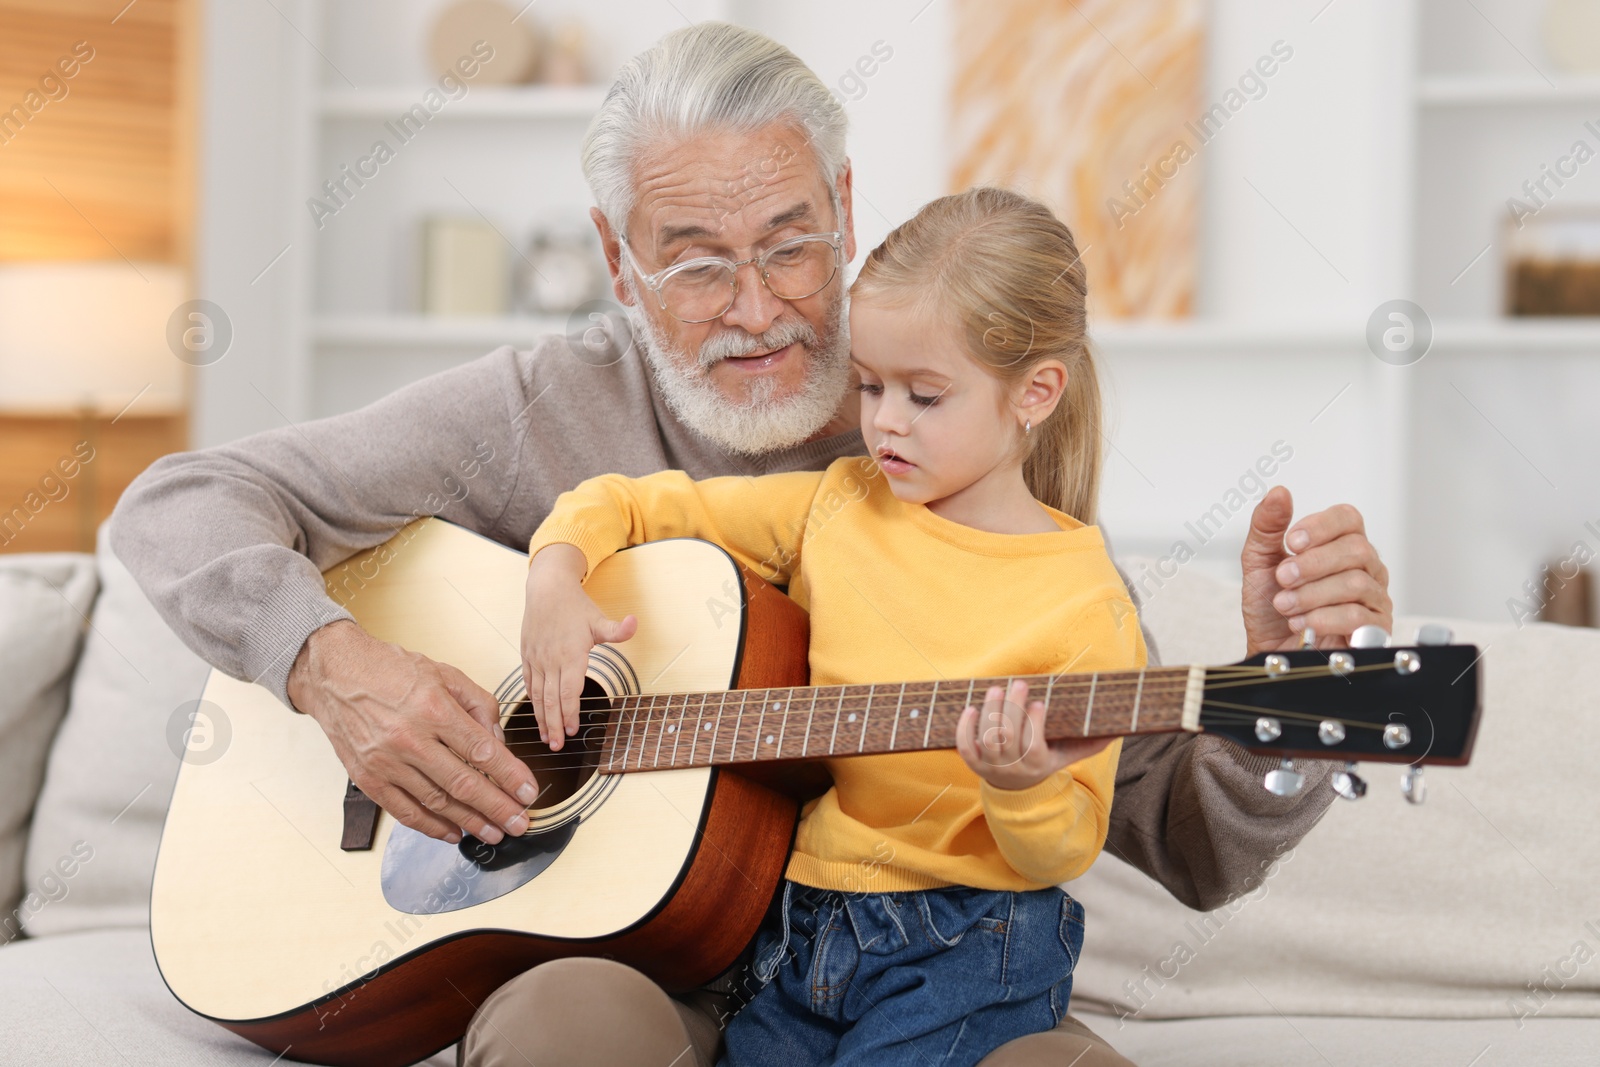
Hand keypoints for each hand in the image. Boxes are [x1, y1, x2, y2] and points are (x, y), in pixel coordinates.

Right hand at [286, 619, 538, 845]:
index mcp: (433, 709)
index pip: (482, 751)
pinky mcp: (368, 778)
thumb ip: (478, 704)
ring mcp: (386, 762)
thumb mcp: (443, 673)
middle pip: (463, 783)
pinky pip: (404, 811)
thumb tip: (498, 740)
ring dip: (470, 822)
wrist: (335, 674)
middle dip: (497, 808)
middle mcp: (409, 738)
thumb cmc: (389, 670)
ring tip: (494, 833)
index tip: (529, 793)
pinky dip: (431, 827)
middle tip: (519, 823)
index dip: (510, 776)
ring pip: (436, 802)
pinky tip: (453, 833)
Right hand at [522, 544, 636, 751]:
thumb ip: (618, 629)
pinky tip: (537, 715)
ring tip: (546, 738)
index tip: (572, 731)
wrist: (547, 588)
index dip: (570, 713)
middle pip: (551, 699)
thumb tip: (635, 622)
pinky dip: (532, 702)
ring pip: (538, 695)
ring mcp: (537, 659)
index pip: (569, 691)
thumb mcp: (599, 619)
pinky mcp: (527, 656)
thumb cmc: (575, 605)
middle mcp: (551, 660)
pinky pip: (529, 683)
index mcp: (571, 655)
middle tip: (557, 746)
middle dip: (554, 725)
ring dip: (542, 718)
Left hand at [955, 680, 1113, 791]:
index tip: (1039, 702)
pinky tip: (970, 708)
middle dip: (1012, 708)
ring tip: (997, 688)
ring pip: (987, 739)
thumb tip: (1118, 729)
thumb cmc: (1045, 762)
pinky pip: (964, 747)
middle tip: (1019, 683)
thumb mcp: (1068, 756)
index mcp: (1038, 766)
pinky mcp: (973, 763)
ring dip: (990, 711)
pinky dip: (964, 729)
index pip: (1033, 747)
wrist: (1017, 789)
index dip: (1034, 724)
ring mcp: (991, 767)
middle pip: (1008, 738)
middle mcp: (1013, 768)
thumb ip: (1090, 743)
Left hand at [1240, 486, 1392, 654]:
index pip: (1348, 518)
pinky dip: (1324, 618)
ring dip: (1312, 594)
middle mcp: (1365, 567)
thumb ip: (1267, 527)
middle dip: (1312, 564)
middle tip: (1282, 579)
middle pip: (1356, 549)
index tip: (1291, 541)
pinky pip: (1359, 616)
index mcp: (1340, 545)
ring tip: (1285, 605)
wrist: (1272, 654)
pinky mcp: (1375, 629)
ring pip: (1356, 583)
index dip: (1321, 526)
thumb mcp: (1259, 563)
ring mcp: (1374, 598)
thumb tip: (1279, 492)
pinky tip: (1302, 624)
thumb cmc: (1270, 608)